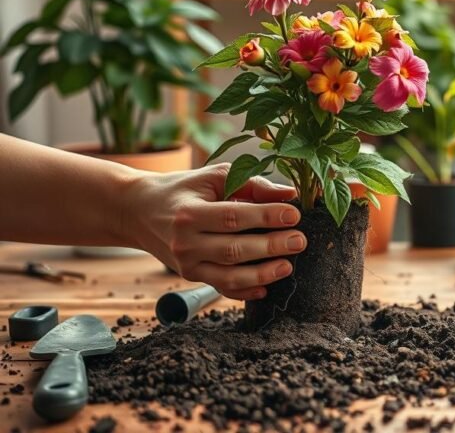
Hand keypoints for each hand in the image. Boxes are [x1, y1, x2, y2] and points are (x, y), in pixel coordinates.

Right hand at [122, 164, 304, 300]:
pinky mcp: (191, 276)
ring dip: (262, 273)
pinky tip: (267, 288)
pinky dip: (244, 292)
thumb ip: (251, 184)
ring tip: (288, 266)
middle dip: (270, 246)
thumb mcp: (214, 177)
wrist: (140, 211)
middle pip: (233, 249)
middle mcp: (184, 242)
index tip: (294, 214)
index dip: (266, 216)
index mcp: (189, 213)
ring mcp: (186, 264)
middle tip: (299, 241)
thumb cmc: (185, 189)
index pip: (233, 217)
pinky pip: (221, 288)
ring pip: (228, 275)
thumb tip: (288, 193)